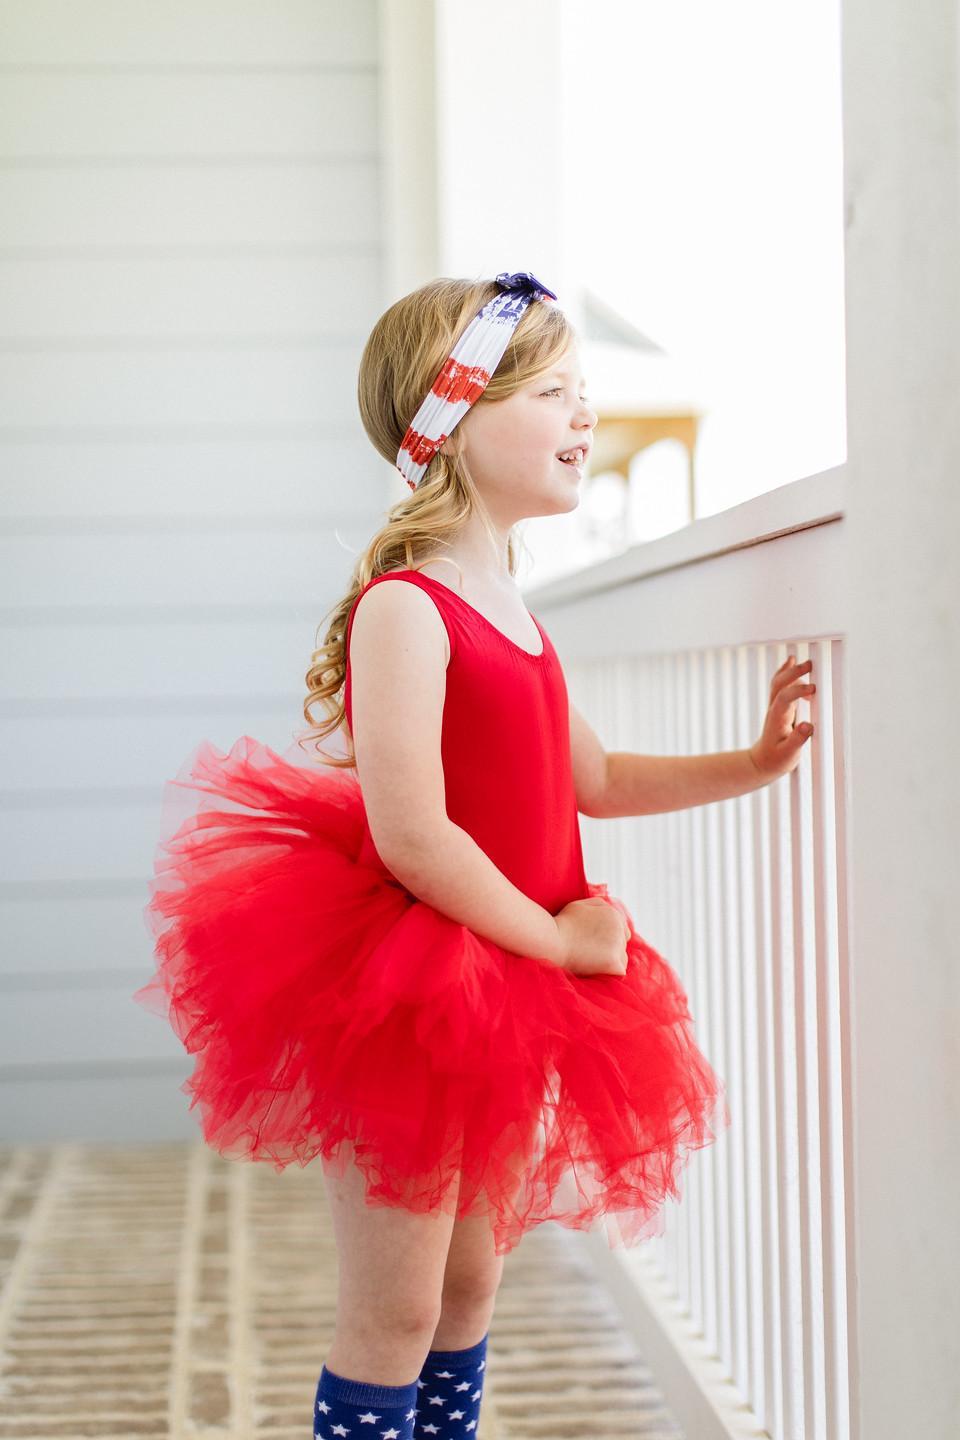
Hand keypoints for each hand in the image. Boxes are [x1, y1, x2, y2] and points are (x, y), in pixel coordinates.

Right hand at [553, 896, 629, 977]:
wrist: (553, 941)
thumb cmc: (563, 924)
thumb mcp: (581, 905)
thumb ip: (599, 906)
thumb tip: (611, 911)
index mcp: (613, 914)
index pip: (623, 930)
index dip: (609, 938)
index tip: (596, 943)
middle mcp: (619, 928)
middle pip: (623, 944)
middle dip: (611, 949)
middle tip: (591, 953)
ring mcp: (617, 946)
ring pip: (623, 958)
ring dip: (611, 961)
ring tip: (592, 961)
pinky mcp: (613, 963)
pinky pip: (620, 972)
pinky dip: (610, 973)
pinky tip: (596, 970)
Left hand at [750, 654, 815, 780]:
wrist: (762, 762)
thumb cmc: (776, 759)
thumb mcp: (788, 754)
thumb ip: (798, 739)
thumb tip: (809, 725)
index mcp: (777, 719)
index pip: (785, 698)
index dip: (798, 691)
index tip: (814, 688)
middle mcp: (774, 709)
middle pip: (780, 685)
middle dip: (793, 673)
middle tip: (810, 664)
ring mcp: (775, 706)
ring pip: (779, 683)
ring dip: (790, 670)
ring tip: (806, 662)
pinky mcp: (779, 707)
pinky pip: (780, 685)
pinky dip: (786, 672)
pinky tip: (791, 662)